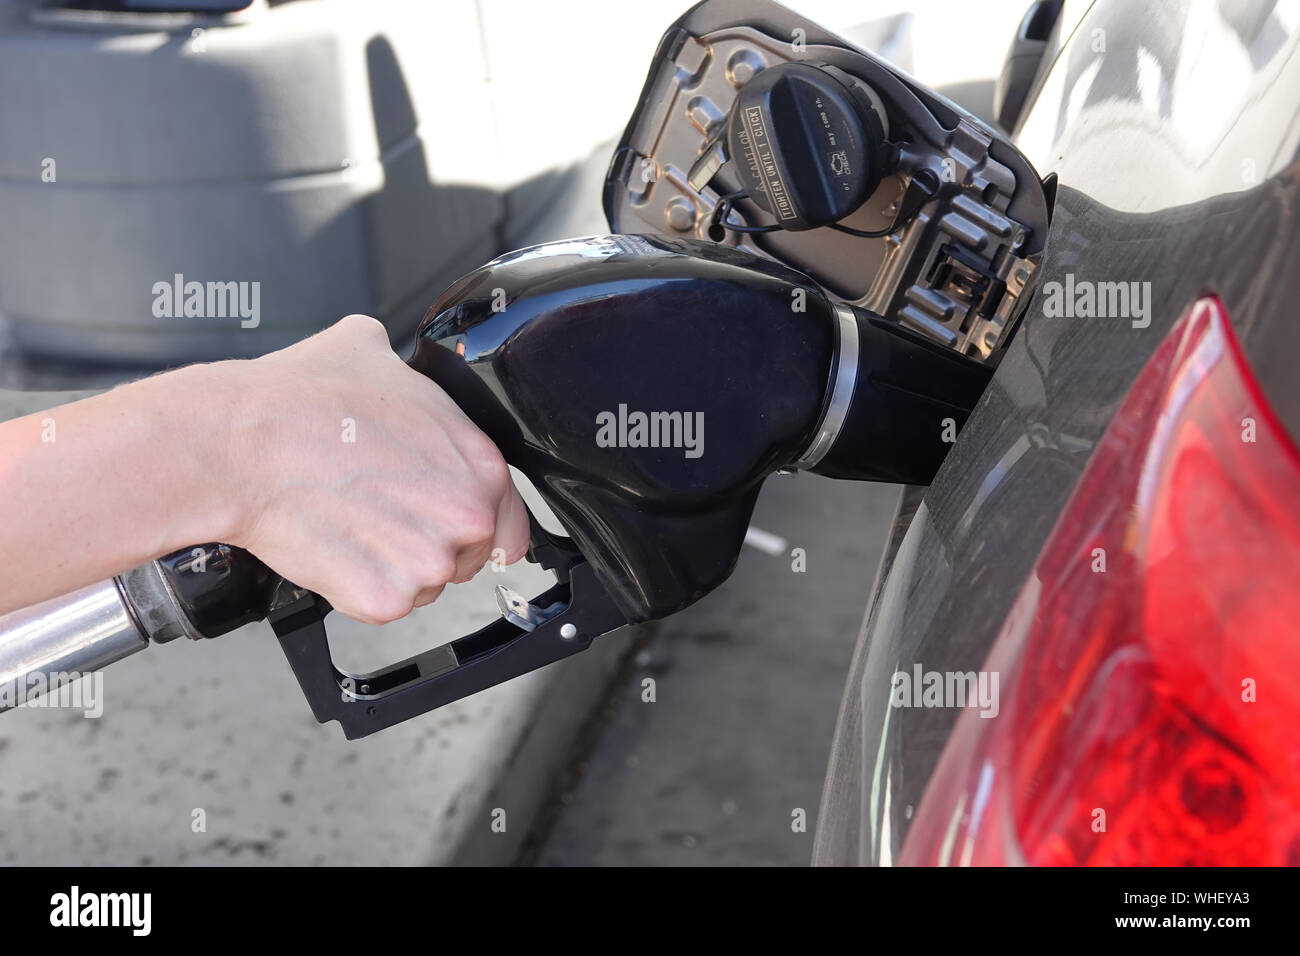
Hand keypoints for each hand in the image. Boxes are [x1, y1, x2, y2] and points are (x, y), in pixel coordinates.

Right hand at [218, 315, 529, 623]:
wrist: (240, 445)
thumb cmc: (299, 402)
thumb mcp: (373, 351)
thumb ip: (409, 373)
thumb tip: (394, 363)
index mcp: (479, 464)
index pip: (509, 523)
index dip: (471, 524)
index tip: (442, 521)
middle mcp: (465, 518)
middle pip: (466, 557)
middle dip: (427, 543)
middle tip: (378, 511)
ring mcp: (427, 563)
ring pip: (423, 584)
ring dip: (391, 565)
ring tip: (349, 520)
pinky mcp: (384, 598)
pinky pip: (381, 604)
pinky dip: (356, 586)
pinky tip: (334, 543)